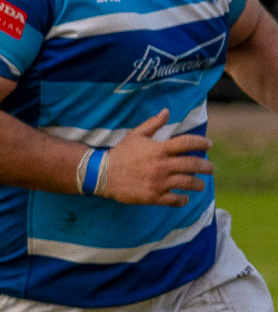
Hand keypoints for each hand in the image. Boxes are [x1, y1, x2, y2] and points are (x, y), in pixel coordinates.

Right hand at [98, 109, 212, 206]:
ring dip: (199, 184)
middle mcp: (161, 165)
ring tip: (201, 184)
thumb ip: (153, 124)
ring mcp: (158, 182)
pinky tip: (184, 197)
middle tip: (210, 168)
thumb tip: (167, 112)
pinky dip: (183, 199)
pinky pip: (174, 199)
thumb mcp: (135, 135)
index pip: (187, 143)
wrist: (102, 174)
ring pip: (188, 183)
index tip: (208, 145)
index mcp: (159, 149)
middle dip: (206, 166)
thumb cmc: (120, 153)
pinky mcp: (153, 196)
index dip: (201, 143)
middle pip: (193, 164)